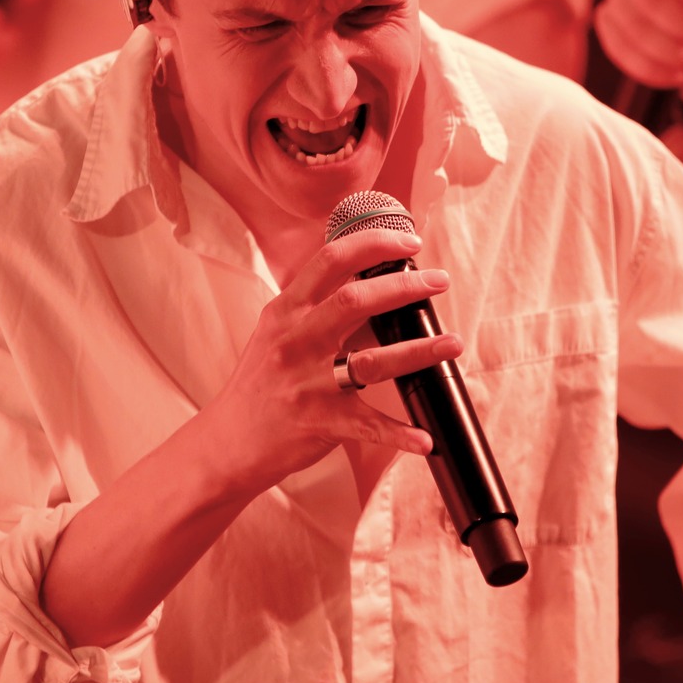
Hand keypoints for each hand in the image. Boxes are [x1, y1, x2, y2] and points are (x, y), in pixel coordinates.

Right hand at [200, 229, 463, 494]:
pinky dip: (399, 434)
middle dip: (405, 287)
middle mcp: (295, 340)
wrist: (228, 440)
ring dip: (419, 351)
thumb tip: (366, 276)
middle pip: (356, 300)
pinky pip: (368, 426)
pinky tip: (425, 438)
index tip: (409, 241)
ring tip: (453, 343)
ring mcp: (307, 383)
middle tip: (440, 280)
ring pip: (372, 361)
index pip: (330, 260)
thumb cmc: (260, 382)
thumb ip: (312, 305)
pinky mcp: (319, 422)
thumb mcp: (276, 332)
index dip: (373, 245)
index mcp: (286, 311)